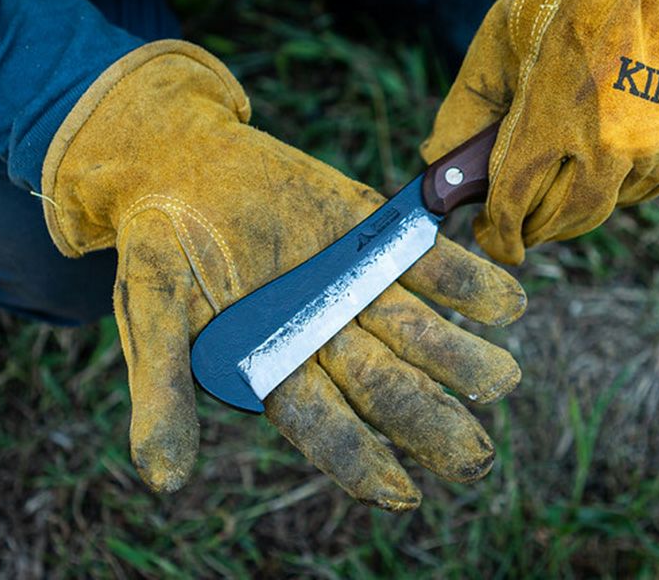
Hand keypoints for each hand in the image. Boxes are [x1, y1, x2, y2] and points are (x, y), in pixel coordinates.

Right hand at [42, 40, 525, 510]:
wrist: (185, 164)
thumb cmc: (160, 242)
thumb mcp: (151, 310)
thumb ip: (163, 386)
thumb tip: (163, 478)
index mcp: (275, 362)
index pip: (323, 423)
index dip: (359, 460)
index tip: (403, 495)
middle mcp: (326, 330)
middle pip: (385, 386)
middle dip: (429, 422)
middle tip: (474, 458)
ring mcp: (354, 280)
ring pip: (417, 330)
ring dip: (461, 356)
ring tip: (502, 379)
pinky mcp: (371, 231)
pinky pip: (425, 259)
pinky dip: (466, 279)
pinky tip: (506, 302)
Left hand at [422, 0, 658, 263]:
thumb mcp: (492, 49)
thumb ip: (462, 118)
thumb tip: (439, 169)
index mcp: (552, 116)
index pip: (515, 204)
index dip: (499, 234)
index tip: (495, 241)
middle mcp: (611, 141)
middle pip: (562, 220)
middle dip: (531, 228)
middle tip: (516, 219)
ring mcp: (656, 143)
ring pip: (604, 209)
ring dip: (571, 206)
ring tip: (555, 177)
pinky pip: (642, 189)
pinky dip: (612, 187)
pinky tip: (595, 159)